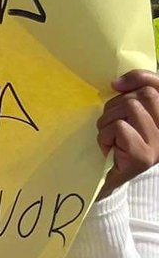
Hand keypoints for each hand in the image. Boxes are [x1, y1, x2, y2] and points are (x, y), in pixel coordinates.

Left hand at [98, 70, 158, 194]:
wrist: (108, 179)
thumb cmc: (116, 143)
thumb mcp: (124, 114)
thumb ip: (130, 94)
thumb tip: (117, 83)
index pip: (158, 85)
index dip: (139, 78)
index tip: (116, 86)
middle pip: (142, 96)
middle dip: (116, 106)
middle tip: (112, 126)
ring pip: (129, 108)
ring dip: (108, 122)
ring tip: (110, 138)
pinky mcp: (143, 156)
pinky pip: (119, 127)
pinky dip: (105, 135)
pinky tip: (109, 148)